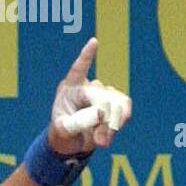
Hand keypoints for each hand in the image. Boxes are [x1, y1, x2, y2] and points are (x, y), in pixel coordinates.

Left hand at [48, 37, 131, 153]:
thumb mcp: (63, 130)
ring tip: (100, 141)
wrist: (71, 142)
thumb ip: (79, 122)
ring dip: (112, 124)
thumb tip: (102, 114)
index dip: (86, 57)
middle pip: (102, 94)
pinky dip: (118, 125)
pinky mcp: (114, 105)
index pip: (78, 70)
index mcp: (70, 88)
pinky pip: (124, 110)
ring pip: (116, 102)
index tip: (93, 42)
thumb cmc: (61, 132)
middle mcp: (87, 87)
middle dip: (104, 116)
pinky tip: (107, 137)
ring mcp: (102, 95)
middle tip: (99, 139)